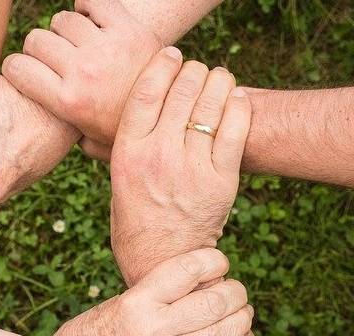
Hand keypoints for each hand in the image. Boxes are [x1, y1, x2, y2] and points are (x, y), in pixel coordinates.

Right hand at [0, 248, 250, 335]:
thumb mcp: (114, 303)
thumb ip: (150, 293)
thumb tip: (190, 279)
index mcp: (136, 302)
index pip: (188, 270)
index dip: (213, 260)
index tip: (218, 260)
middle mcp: (153, 329)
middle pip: (213, 302)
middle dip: (235, 291)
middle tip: (236, 288)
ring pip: (220, 335)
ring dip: (240, 320)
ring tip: (243, 311)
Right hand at [2, 0, 161, 159]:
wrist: (174, 116)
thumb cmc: (127, 132)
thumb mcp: (91, 144)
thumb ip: (66, 134)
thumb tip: (47, 129)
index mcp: (67, 101)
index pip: (17, 68)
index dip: (15, 68)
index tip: (23, 72)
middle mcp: (82, 71)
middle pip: (36, 40)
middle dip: (38, 50)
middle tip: (53, 60)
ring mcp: (105, 48)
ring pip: (62, 20)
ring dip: (64, 30)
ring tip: (76, 44)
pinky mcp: (129, 29)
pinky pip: (93, 1)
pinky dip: (88, 6)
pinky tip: (91, 20)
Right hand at [110, 48, 251, 285]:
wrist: (162, 262)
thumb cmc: (135, 222)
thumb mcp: (116, 182)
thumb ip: (118, 149)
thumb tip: (115, 119)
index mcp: (127, 153)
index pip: (145, 92)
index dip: (161, 65)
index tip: (171, 54)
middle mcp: (158, 156)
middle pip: (181, 91)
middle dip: (193, 71)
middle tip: (197, 70)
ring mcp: (191, 168)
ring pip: (210, 104)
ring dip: (218, 82)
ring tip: (219, 78)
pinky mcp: (221, 181)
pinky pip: (236, 130)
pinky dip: (238, 106)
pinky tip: (236, 98)